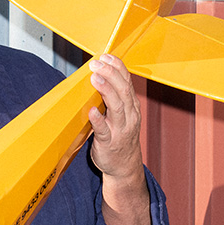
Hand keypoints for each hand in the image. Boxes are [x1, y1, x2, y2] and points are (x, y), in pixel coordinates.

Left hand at [87, 53, 152, 224]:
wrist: (124, 168)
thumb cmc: (120, 137)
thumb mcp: (122, 114)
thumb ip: (114, 97)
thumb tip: (100, 74)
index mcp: (132, 107)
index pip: (127, 82)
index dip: (118, 68)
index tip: (107, 56)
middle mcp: (129, 116)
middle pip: (123, 91)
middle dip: (110, 75)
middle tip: (97, 64)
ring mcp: (120, 130)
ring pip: (116, 107)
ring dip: (106, 91)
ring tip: (95, 79)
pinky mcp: (109, 143)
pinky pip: (104, 130)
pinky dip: (99, 120)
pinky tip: (91, 111)